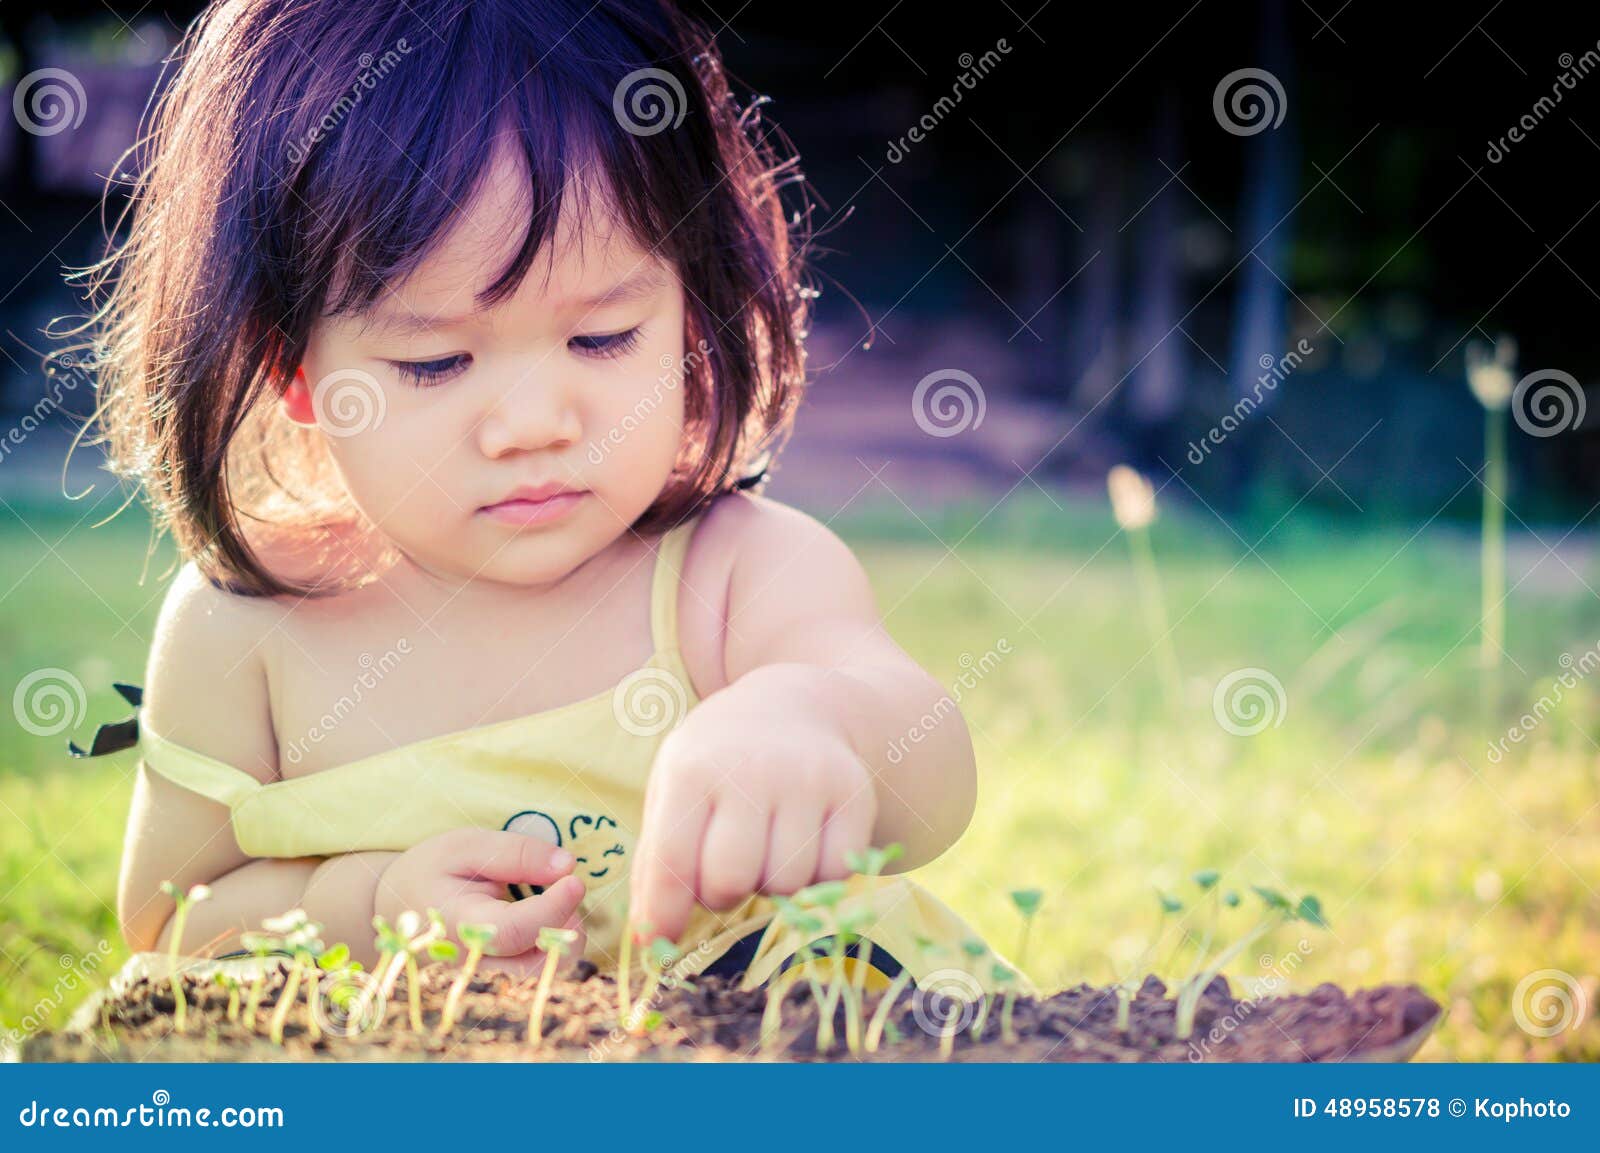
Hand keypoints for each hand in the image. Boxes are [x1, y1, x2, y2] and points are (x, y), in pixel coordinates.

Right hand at [375, 828, 587, 977]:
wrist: (396, 904)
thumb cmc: (430, 870)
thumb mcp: (466, 845)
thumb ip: (517, 854)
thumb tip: (567, 866)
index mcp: (457, 925)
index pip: (513, 932)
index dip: (553, 908)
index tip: (574, 879)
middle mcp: (473, 961)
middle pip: (537, 966)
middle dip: (567, 928)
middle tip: (568, 887)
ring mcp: (486, 975)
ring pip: (543, 974)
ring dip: (565, 938)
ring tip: (558, 899)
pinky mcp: (498, 976)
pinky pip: (537, 969)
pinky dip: (554, 943)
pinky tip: (548, 915)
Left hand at [630, 685, 877, 941]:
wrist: (792, 707)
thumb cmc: (717, 762)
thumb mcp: (672, 790)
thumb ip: (655, 862)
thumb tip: (647, 940)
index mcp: (693, 769)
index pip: (672, 861)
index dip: (663, 914)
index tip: (661, 941)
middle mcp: (752, 770)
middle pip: (733, 880)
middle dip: (722, 893)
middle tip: (725, 871)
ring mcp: (809, 780)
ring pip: (787, 883)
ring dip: (771, 883)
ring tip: (765, 848)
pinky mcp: (855, 795)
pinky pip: (835, 874)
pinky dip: (816, 877)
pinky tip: (802, 845)